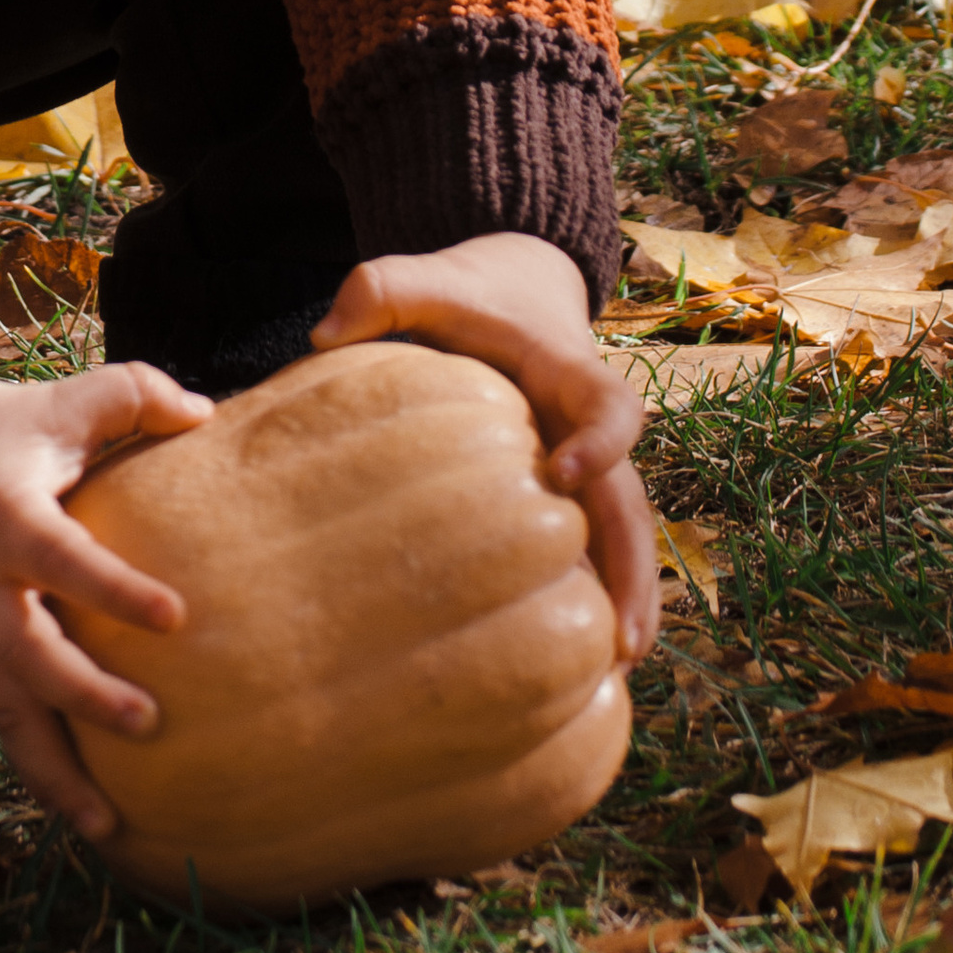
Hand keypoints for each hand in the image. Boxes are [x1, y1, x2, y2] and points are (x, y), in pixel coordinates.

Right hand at [0, 362, 211, 834]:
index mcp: (9, 521)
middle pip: (28, 657)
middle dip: (84, 698)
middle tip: (149, 724)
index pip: (65, 562)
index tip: (177, 618)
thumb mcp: (60, 399)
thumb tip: (206, 416)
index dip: (116, 591)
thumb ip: (135, 395)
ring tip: (110, 824)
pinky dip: (38, 765)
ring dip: (53, 773)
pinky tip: (85, 811)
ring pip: (7, 711)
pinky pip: (4, 713)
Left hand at [314, 235, 660, 659]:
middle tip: (621, 642)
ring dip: (626, 598)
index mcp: (569, 372)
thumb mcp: (428, 277)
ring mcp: (589, 463)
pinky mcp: (573, 489)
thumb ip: (380, 288)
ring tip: (613, 676)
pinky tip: (580, 663)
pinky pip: (595, 542)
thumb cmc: (469, 291)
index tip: (560, 474)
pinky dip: (599, 595)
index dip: (598, 440)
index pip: (610, 405)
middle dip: (632, 568)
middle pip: (631, 500)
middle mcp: (590, 427)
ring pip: (622, 534)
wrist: (525, 287)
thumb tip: (320, 339)